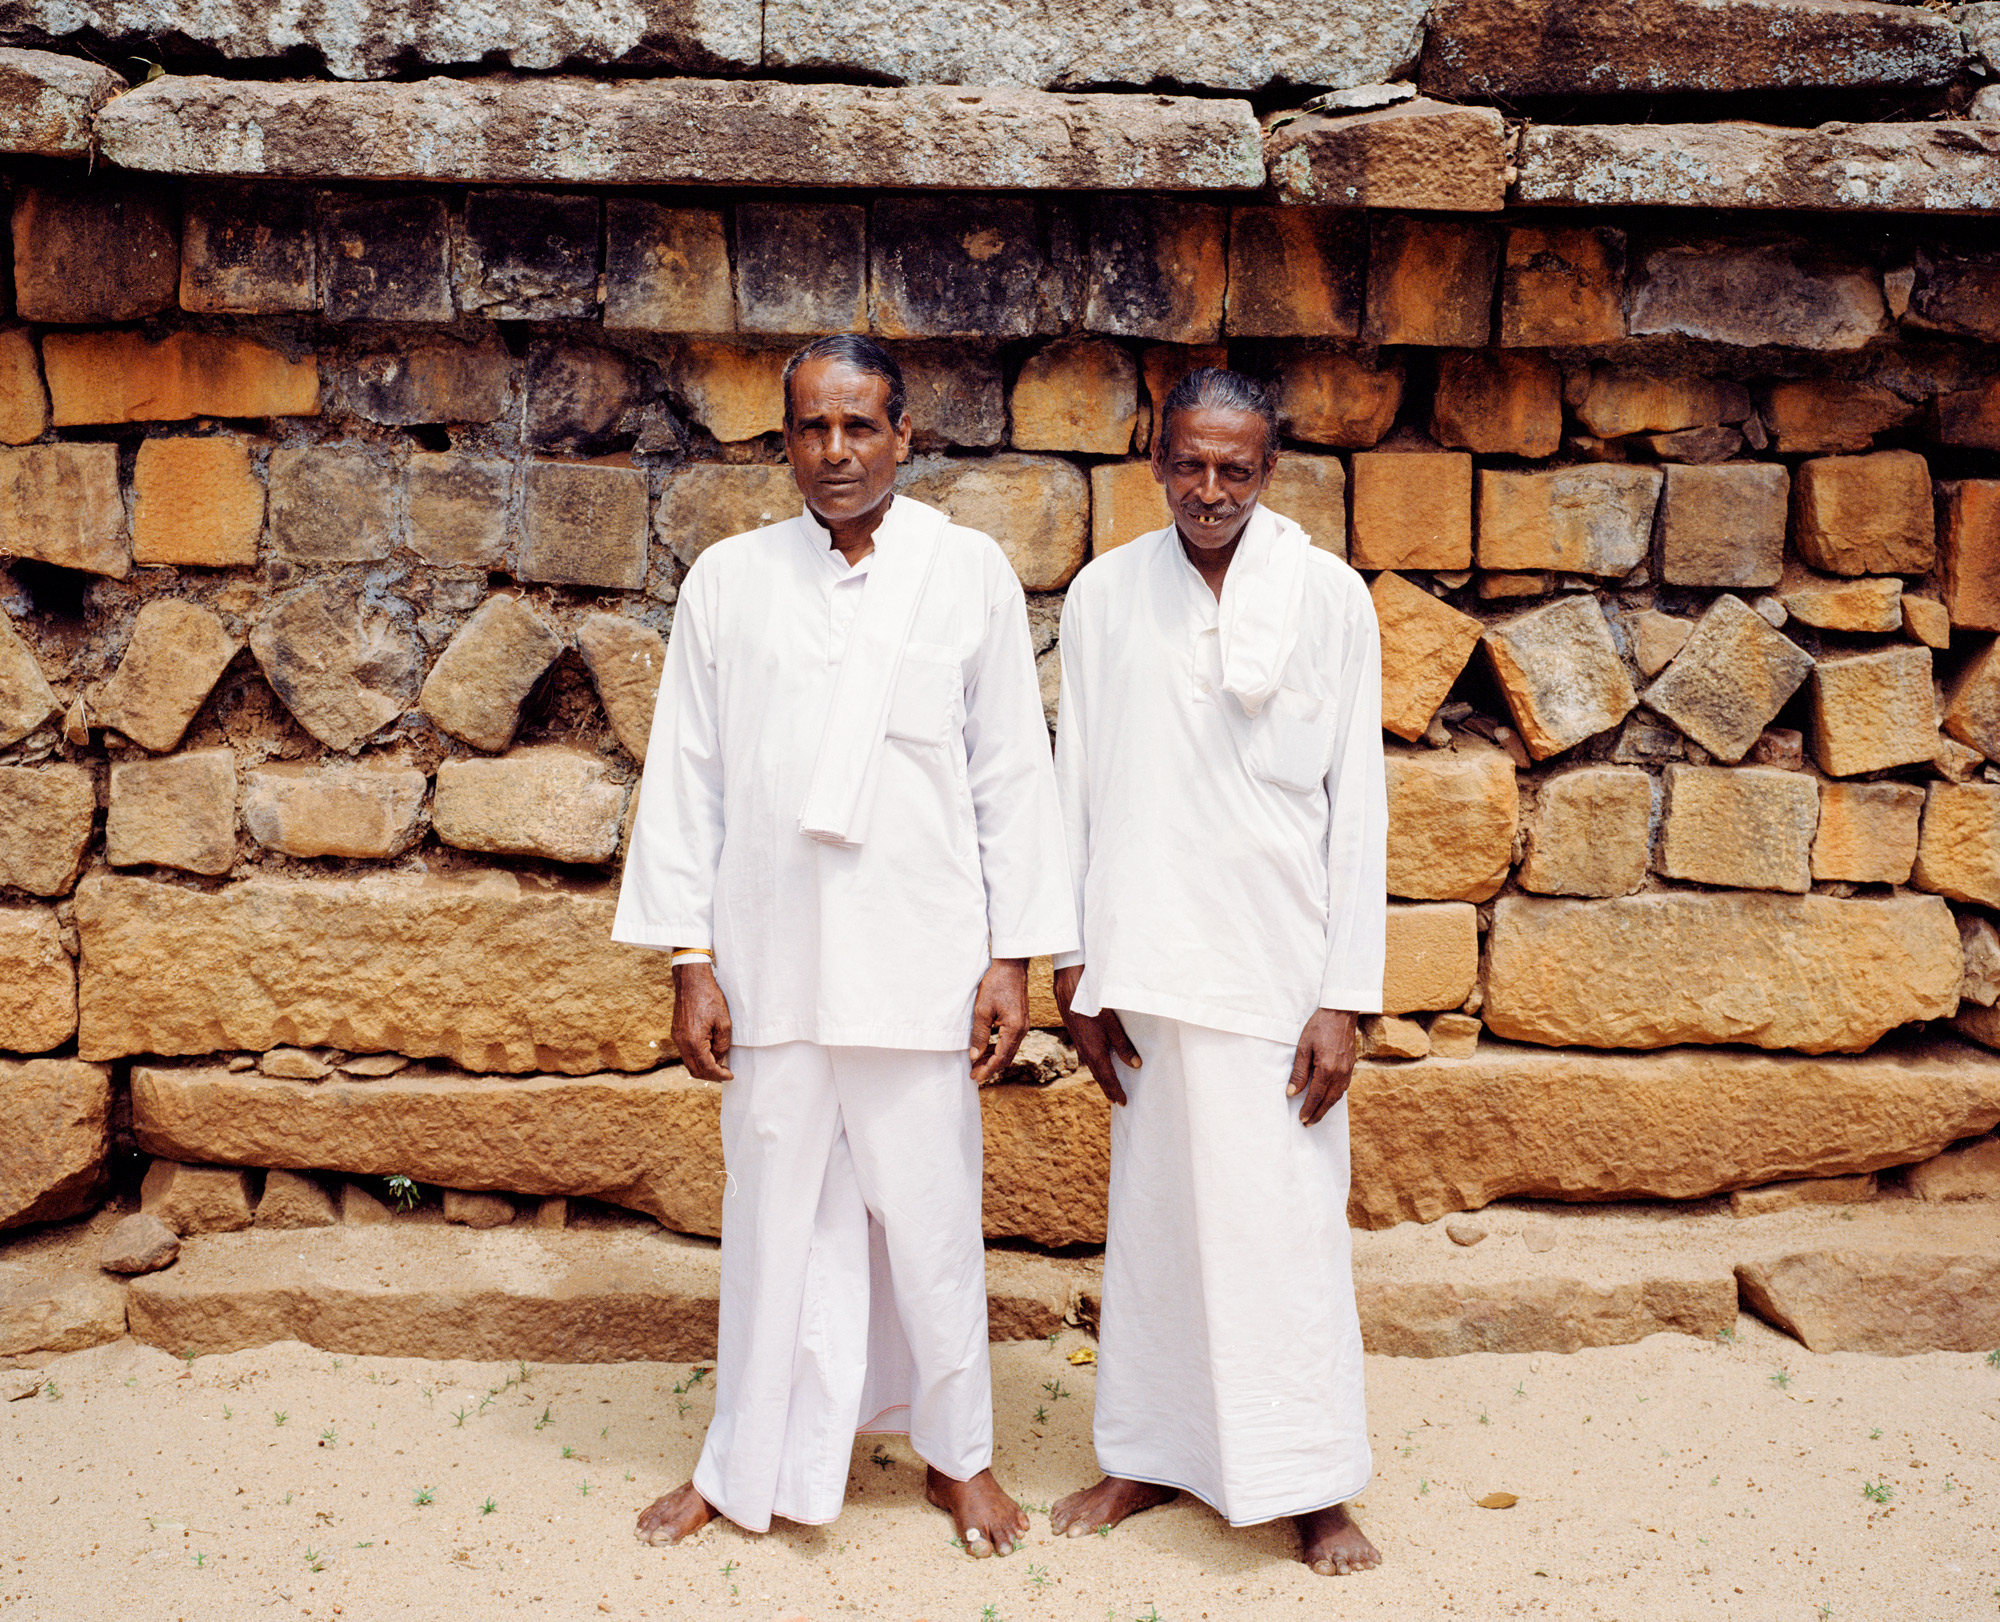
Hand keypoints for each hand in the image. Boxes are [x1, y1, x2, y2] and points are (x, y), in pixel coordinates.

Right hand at [673, 960, 733, 1080]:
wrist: (691, 981)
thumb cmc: (709, 998)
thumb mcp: (724, 1023)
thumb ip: (722, 1045)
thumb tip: (719, 1058)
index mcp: (694, 1041)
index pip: (706, 1068)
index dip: (719, 1075)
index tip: (730, 1075)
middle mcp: (682, 1043)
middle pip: (694, 1070)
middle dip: (711, 1075)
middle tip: (725, 1073)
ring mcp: (677, 1038)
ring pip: (689, 1063)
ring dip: (703, 1067)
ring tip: (719, 1064)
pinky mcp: (676, 1033)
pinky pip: (686, 1053)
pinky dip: (697, 1058)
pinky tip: (709, 1052)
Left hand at [969, 957, 1029, 1083]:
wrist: (1011, 966)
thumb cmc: (996, 984)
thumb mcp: (982, 1009)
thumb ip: (979, 1034)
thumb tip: (974, 1056)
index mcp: (1014, 1028)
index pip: (1001, 1057)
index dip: (988, 1069)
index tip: (976, 1078)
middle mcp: (1022, 1029)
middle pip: (1006, 1057)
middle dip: (990, 1067)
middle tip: (974, 1075)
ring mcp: (1022, 1025)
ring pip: (1008, 1050)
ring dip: (993, 1058)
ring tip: (977, 1065)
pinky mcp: (1019, 1020)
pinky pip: (1009, 1040)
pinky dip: (998, 1048)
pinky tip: (987, 1049)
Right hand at [1055, 964, 1140, 1104]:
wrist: (1068, 991)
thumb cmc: (1092, 1006)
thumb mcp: (1112, 1026)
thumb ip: (1124, 1046)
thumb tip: (1136, 1066)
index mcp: (1095, 1054)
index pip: (1108, 1079)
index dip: (1116, 1091)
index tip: (1124, 1102)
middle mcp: (1086, 1053)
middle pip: (1099, 1076)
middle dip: (1109, 1089)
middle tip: (1117, 1100)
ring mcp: (1080, 1045)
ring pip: (1093, 1067)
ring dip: (1102, 1078)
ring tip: (1109, 1086)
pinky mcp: (1078, 1036)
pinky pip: (1088, 1058)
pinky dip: (1096, 1066)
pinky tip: (1099, 1063)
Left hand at [1289, 1008, 1356, 1126]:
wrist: (1341, 1012)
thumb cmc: (1320, 1026)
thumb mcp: (1304, 1047)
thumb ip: (1299, 1072)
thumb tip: (1292, 1092)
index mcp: (1327, 1069)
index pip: (1316, 1096)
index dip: (1308, 1109)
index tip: (1302, 1119)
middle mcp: (1340, 1073)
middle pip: (1328, 1100)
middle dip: (1318, 1114)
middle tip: (1308, 1124)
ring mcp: (1348, 1070)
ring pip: (1337, 1096)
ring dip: (1327, 1107)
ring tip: (1317, 1114)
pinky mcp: (1351, 1066)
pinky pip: (1343, 1087)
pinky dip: (1334, 1097)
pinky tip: (1328, 1098)